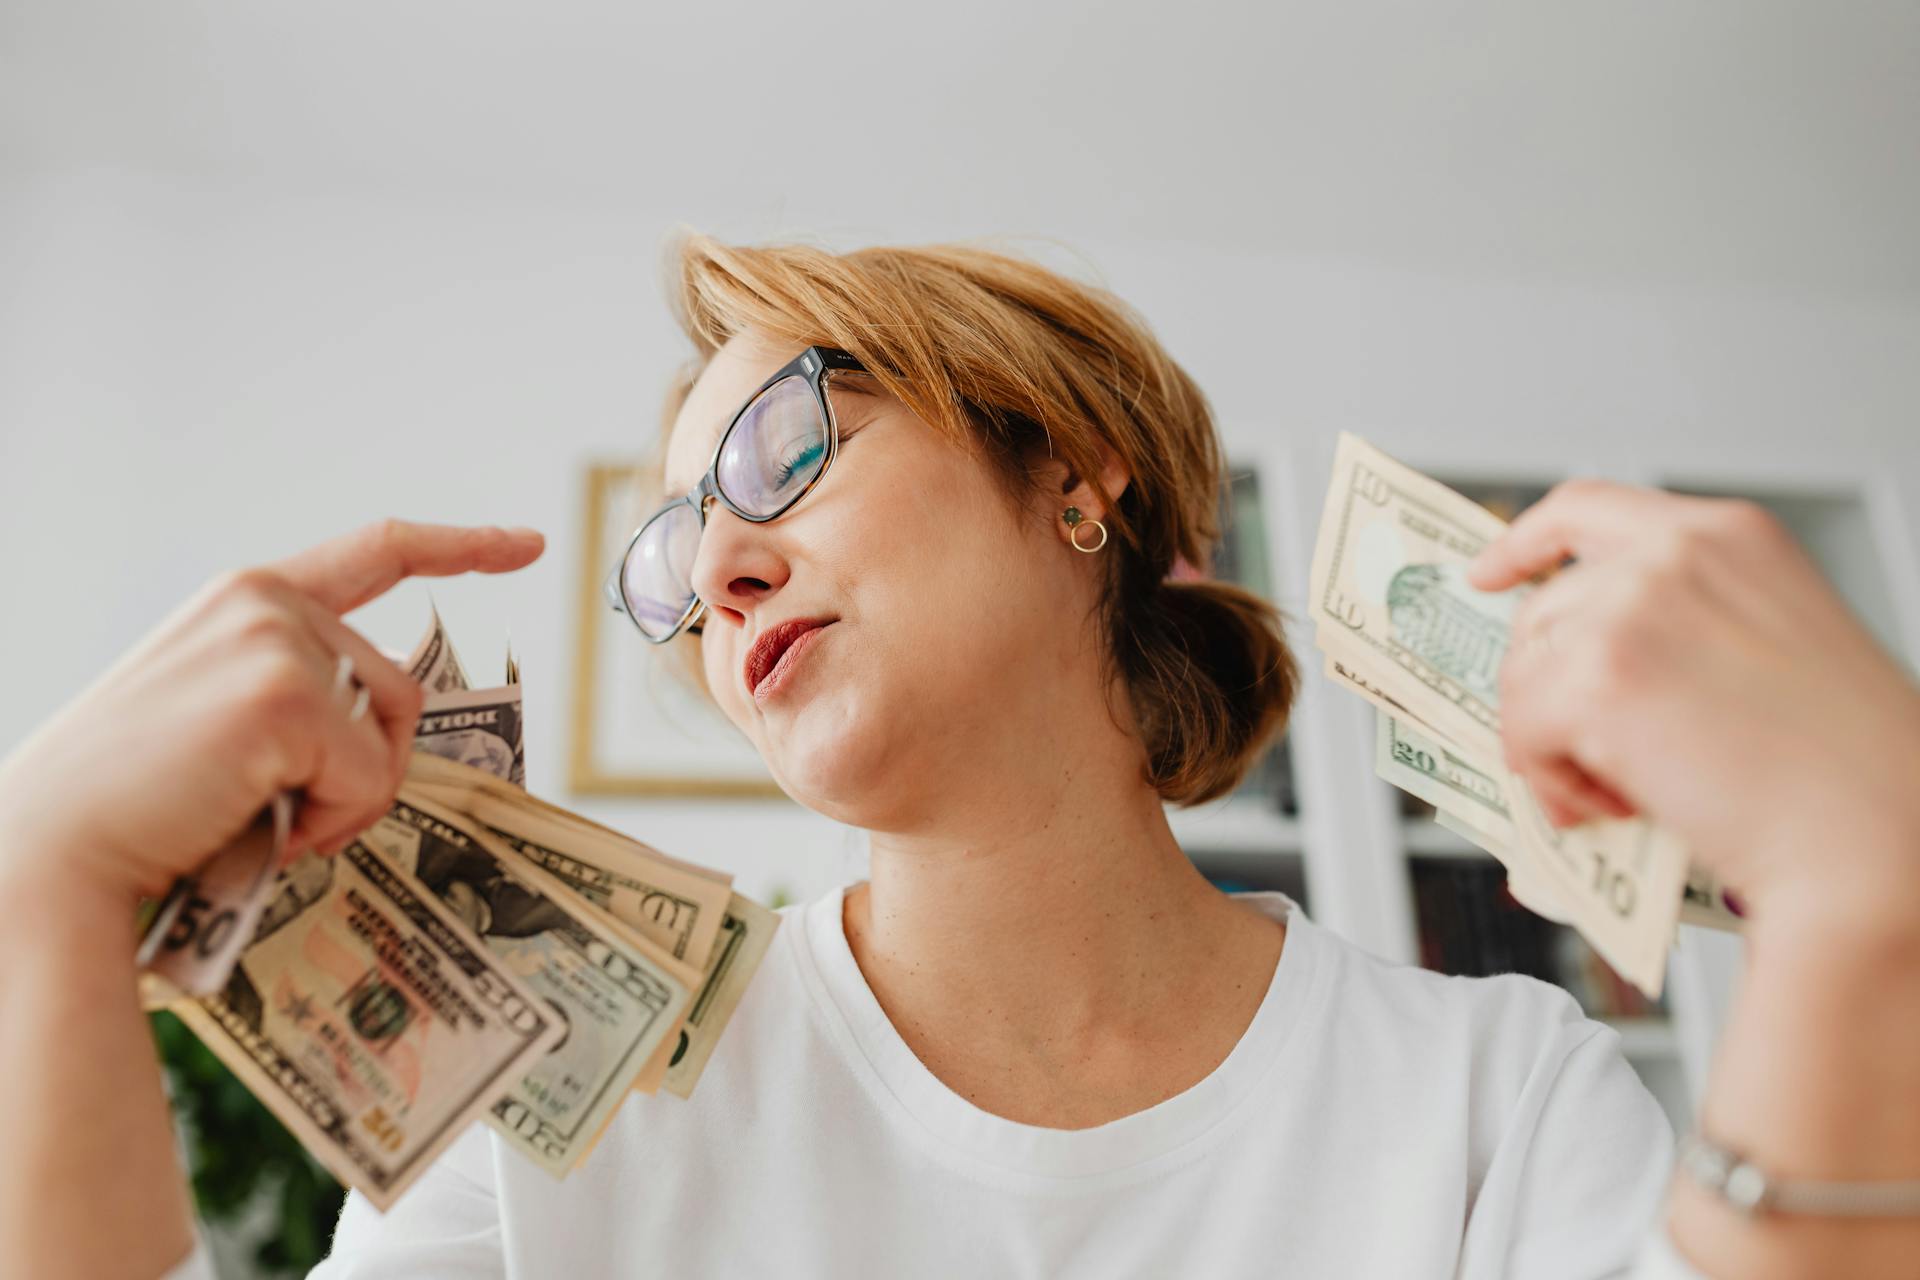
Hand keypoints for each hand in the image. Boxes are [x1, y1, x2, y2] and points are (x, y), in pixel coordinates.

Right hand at [0, 520, 543, 905]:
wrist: (53, 854)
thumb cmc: (138, 803)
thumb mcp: (221, 714)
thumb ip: (299, 688)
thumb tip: (388, 728)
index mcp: (247, 598)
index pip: (378, 550)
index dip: (461, 546)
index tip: (525, 544)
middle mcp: (266, 601)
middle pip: (401, 687)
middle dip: (364, 766)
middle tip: (280, 810)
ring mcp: (276, 641)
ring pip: (392, 732)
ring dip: (346, 797)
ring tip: (260, 816)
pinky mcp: (287, 696)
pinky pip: (371, 775)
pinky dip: (333, 820)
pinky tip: (264, 827)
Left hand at [1467, 480, 1919, 916]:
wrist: (1873, 841)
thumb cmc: (1843, 770)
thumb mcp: (1774, 644)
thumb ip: (1688, 620)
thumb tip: (1586, 652)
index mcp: (1730, 535)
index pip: (1589, 507)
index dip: (1525, 542)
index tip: (1486, 574)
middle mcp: (1675, 554)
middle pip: (1544, 611)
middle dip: (1552, 691)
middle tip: (1599, 761)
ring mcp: (1630, 609)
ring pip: (1524, 675)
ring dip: (1552, 746)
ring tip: (1616, 796)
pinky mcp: (1594, 679)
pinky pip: (1519, 729)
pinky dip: (1547, 781)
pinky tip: (1607, 808)